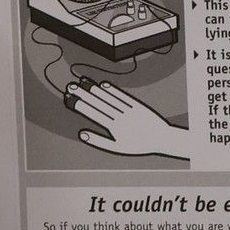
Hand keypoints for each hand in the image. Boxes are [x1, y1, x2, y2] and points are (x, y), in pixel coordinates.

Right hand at [66, 78, 194, 161]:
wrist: (161, 138)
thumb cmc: (137, 145)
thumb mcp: (116, 147)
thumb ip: (98, 141)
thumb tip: (82, 134)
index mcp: (115, 128)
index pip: (93, 114)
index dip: (80, 105)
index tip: (69, 98)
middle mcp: (121, 116)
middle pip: (98, 103)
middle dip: (83, 94)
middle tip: (70, 86)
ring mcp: (129, 109)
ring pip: (109, 97)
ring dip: (94, 89)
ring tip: (82, 81)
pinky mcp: (136, 104)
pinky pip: (122, 96)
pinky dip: (112, 90)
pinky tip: (102, 84)